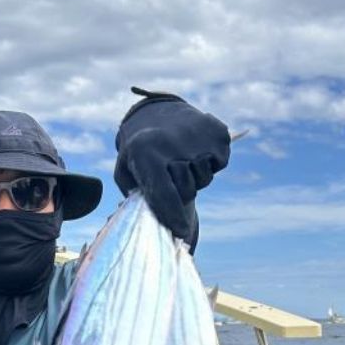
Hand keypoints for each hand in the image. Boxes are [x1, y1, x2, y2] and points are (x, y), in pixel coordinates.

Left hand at [114, 86, 229, 244]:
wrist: (160, 113)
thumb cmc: (140, 152)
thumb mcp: (125, 169)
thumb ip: (134, 194)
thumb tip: (152, 219)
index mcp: (144, 152)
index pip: (162, 193)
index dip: (171, 216)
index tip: (178, 232)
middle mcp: (172, 144)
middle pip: (185, 190)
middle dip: (179, 194)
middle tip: (171, 178)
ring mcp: (197, 138)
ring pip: (203, 179)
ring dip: (194, 177)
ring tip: (181, 160)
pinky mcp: (218, 134)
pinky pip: (218, 165)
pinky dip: (210, 163)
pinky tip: (195, 150)